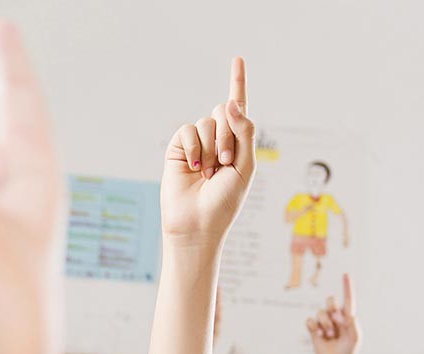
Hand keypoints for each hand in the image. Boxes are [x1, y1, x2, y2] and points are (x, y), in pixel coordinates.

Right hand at [161, 58, 255, 245]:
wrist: (197, 224)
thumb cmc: (224, 203)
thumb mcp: (245, 167)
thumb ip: (245, 132)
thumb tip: (231, 102)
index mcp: (237, 145)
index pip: (238, 110)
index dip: (237, 83)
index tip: (237, 59)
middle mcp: (217, 140)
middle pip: (224, 111)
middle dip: (228, 135)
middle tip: (226, 163)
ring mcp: (197, 144)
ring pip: (207, 121)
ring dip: (212, 147)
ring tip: (209, 173)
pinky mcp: (178, 148)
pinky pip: (188, 130)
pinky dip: (194, 148)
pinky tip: (193, 168)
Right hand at [306, 274, 360, 353]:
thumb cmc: (349, 349)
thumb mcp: (356, 336)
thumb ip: (353, 323)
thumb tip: (343, 314)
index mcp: (347, 315)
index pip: (347, 298)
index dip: (347, 286)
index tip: (346, 274)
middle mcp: (335, 315)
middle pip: (330, 300)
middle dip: (332, 309)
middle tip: (337, 322)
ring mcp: (324, 321)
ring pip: (320, 312)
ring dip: (325, 324)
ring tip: (330, 335)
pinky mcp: (314, 328)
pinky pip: (310, 320)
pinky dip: (314, 327)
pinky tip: (320, 335)